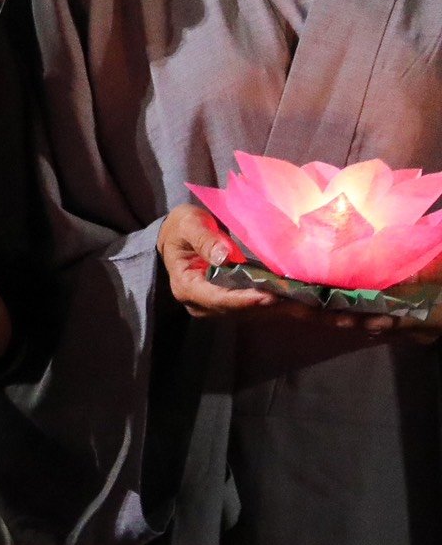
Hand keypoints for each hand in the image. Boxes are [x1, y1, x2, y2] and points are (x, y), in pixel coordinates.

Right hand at [158, 202, 413, 334]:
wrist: (182, 242)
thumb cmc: (182, 229)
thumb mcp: (185, 225)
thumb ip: (202, 238)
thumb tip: (223, 256)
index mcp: (194, 291)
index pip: (224, 300)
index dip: (248, 299)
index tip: (272, 296)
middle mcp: (219, 308)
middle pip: (266, 314)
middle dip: (306, 314)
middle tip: (348, 317)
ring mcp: (241, 308)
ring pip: (284, 315)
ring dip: (323, 317)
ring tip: (363, 319)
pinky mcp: (259, 304)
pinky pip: (290, 309)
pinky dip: (319, 310)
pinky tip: (352, 313)